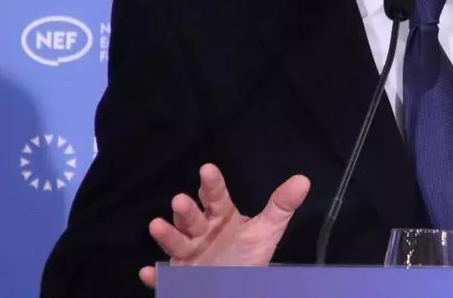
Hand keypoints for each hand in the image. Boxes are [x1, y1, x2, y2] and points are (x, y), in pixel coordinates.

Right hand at [138, 164, 309, 288]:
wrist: (233, 283)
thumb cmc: (246, 253)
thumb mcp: (266, 231)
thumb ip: (281, 206)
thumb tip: (303, 180)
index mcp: (220, 217)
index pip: (216, 197)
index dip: (212, 184)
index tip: (208, 169)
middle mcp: (200, 233)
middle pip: (192, 219)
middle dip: (186, 211)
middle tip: (180, 200)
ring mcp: (188, 256)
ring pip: (175, 244)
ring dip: (166, 235)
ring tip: (157, 225)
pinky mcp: (179, 278)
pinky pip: (165, 279)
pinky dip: (157, 278)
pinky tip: (149, 273)